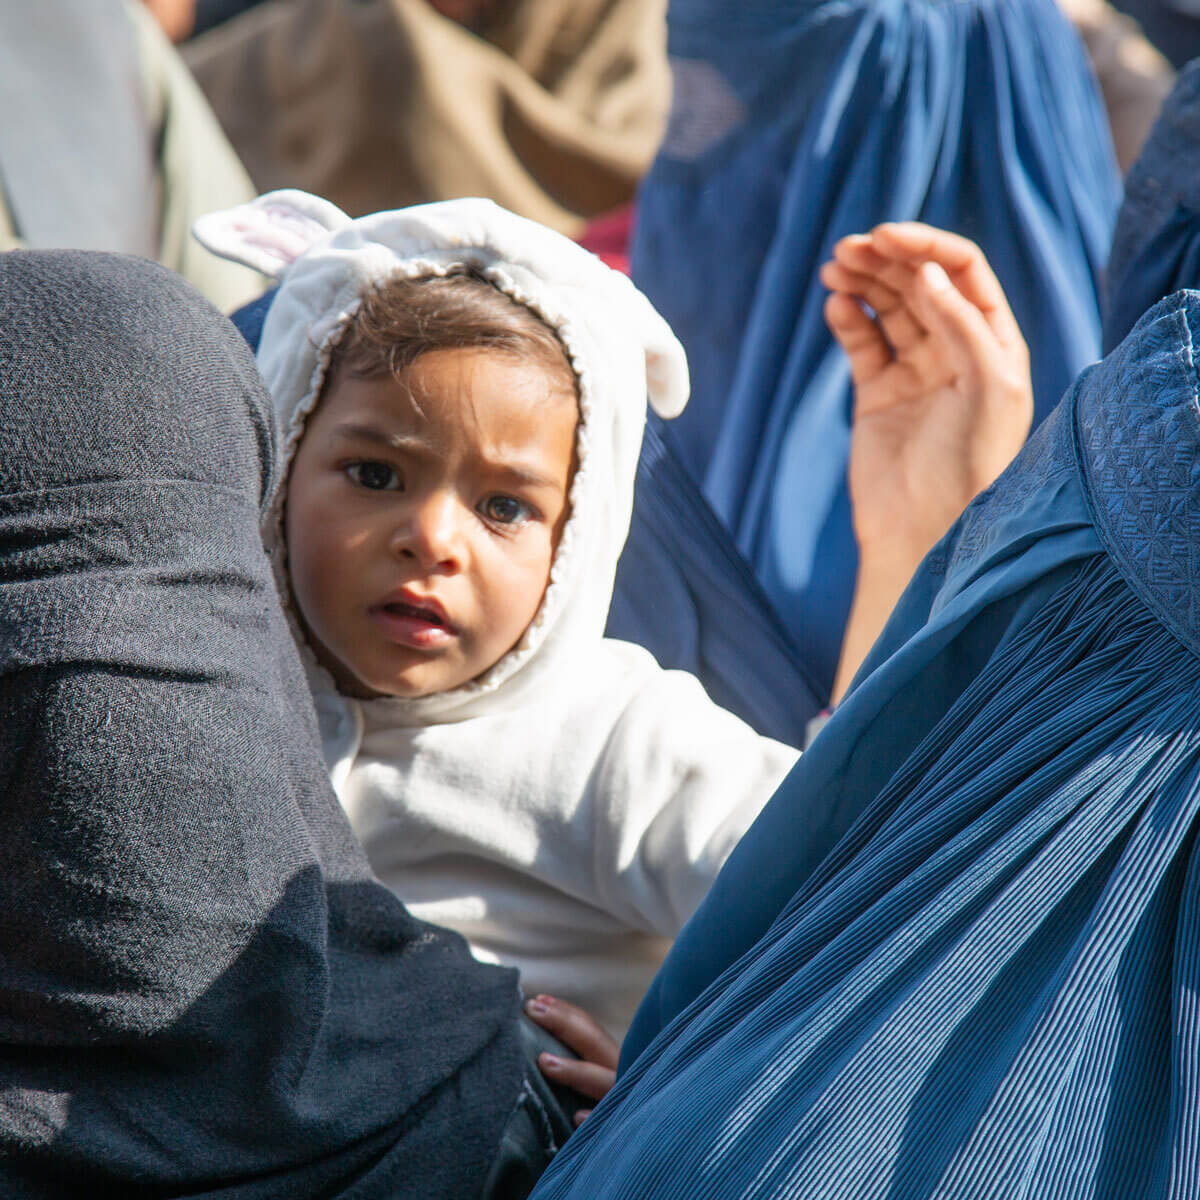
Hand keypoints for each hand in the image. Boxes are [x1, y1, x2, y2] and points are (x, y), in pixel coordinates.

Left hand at [525, 994, 618, 1125]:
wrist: (667, 1141)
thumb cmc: (616, 1098)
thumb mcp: (606, 1074)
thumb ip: (585, 1057)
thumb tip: (545, 1025)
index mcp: (617, 1058)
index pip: (589, 1027)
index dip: (564, 1011)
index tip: (537, 999)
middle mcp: (624, 1072)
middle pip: (593, 1043)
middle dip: (563, 1024)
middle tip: (532, 1009)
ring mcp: (624, 1099)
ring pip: (601, 1082)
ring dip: (574, 1071)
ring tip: (544, 1061)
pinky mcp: (623, 1127)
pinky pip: (608, 1124)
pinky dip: (594, 1119)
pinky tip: (577, 1116)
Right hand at [820, 222, 1031, 699]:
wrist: (923, 527)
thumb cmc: (969, 464)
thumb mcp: (987, 388)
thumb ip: (962, 326)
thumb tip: (925, 274)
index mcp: (993, 344)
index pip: (962, 273)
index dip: (926, 247)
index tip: (886, 235)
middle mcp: (956, 351)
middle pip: (919, 283)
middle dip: (886, 260)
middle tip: (849, 248)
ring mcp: (915, 371)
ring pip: (886, 308)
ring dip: (862, 282)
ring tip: (834, 269)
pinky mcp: (877, 393)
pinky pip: (862, 343)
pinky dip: (848, 320)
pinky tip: (836, 307)